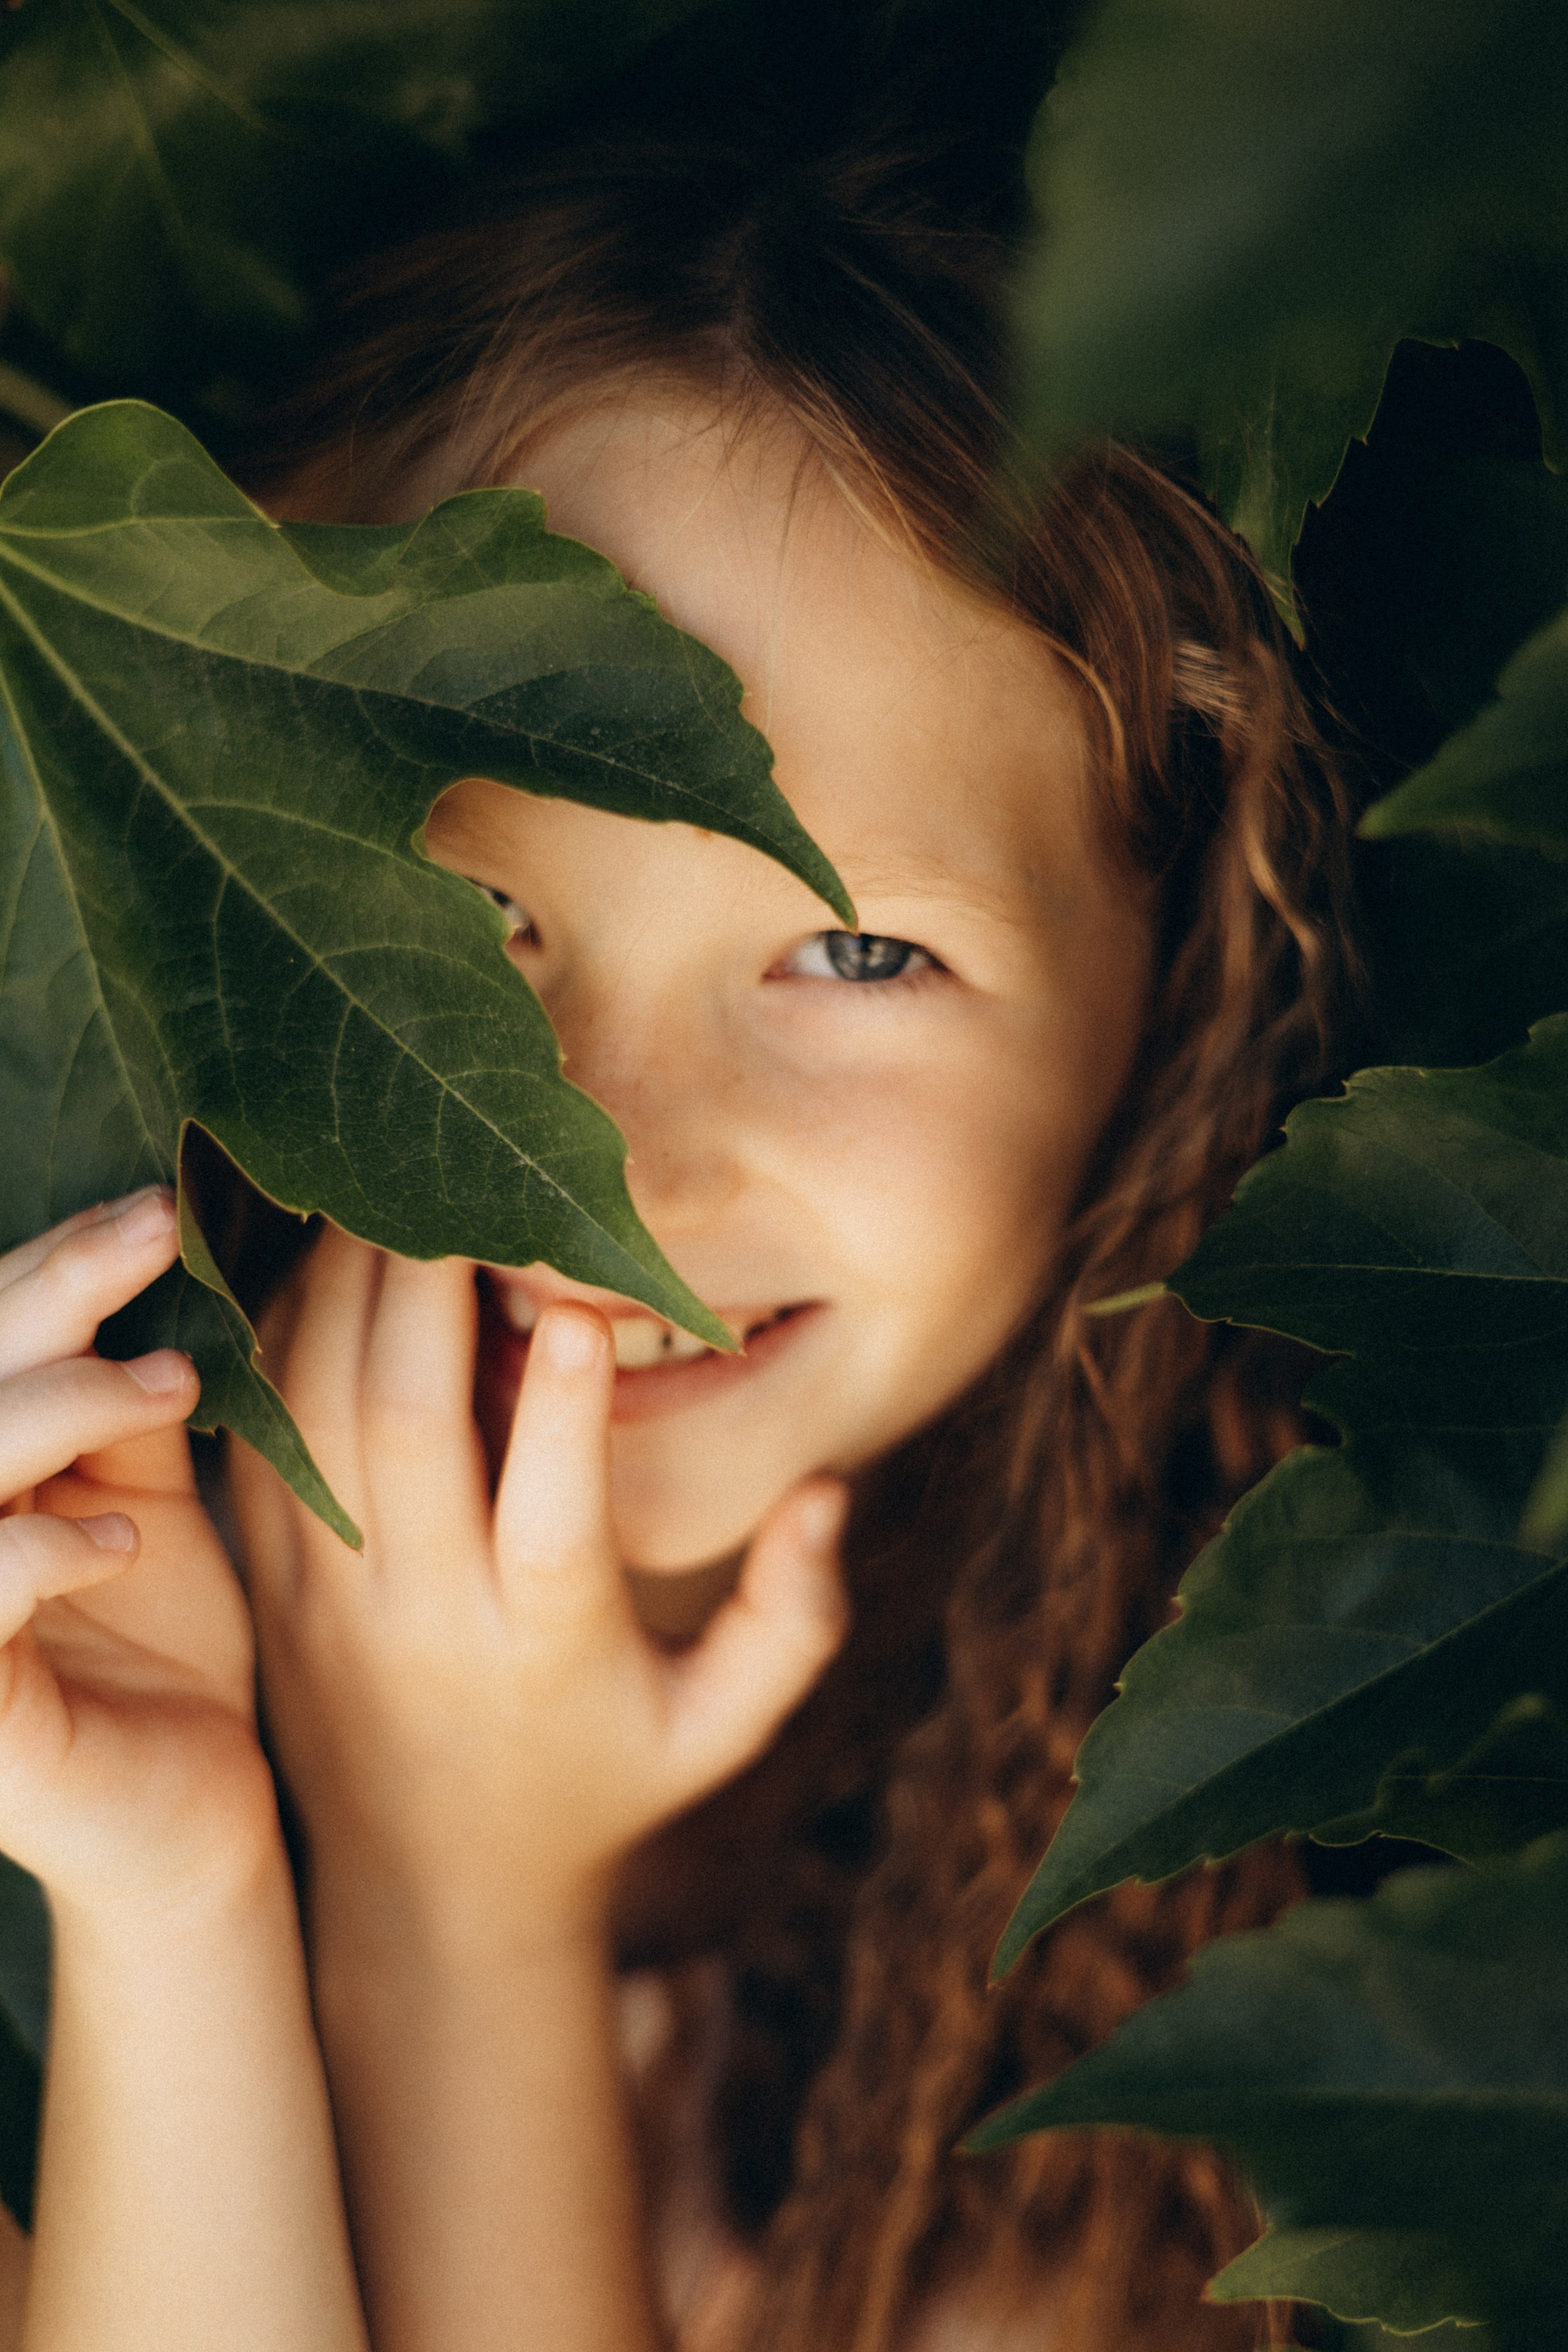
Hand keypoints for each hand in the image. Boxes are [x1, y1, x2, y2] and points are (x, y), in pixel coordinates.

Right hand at [0, 1191, 268, 1918]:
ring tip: (173, 1386)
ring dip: (57, 1404)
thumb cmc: (171, 1654)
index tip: (152, 1206)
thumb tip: (153, 1258)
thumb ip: (128, 1407)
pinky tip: (123, 1537)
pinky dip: (38, 1550)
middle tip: (156, 1231)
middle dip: (48, 1292)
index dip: (45, 1264)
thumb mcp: (150, 1497)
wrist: (200, 1817)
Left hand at [234, 1229, 847, 1952]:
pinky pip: (259, 1438)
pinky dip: (281, 1338)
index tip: (589, 1306)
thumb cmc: (604, 1780)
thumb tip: (829, 1492)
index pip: (554, 1523)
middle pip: (407, 1432)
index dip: (571, 1414)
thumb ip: (792, 1618)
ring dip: (345, 1290)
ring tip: (388, 1183)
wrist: (431, 1889)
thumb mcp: (719, 1728)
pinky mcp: (264, 1581)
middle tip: (458, 1171)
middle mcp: (424, 1618)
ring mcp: (326, 1599)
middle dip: (426, 1290)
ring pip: (316, 1417)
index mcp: (546, 1651)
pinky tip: (322, 1257)